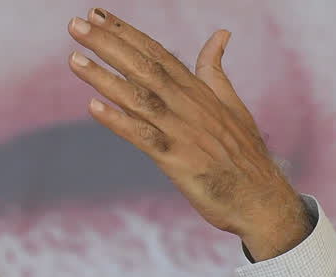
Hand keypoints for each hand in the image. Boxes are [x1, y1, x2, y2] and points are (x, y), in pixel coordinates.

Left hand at [67, 8, 309, 260]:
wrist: (261, 199)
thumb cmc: (244, 154)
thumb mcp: (231, 104)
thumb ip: (215, 71)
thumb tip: (220, 34)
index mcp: (197, 90)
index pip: (156, 53)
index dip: (126, 33)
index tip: (97, 14)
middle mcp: (187, 104)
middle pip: (143, 67)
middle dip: (109, 44)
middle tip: (76, 25)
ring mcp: (182, 131)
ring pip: (138, 97)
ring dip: (104, 77)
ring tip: (74, 58)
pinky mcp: (177, 160)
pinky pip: (143, 137)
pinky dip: (118, 122)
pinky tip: (93, 107)